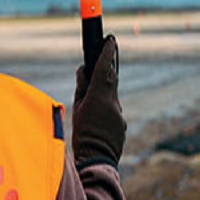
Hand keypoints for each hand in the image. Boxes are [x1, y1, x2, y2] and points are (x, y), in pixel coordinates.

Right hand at [72, 35, 125, 166]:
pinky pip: (113, 110)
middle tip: (106, 52)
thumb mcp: (77, 108)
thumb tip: (83, 70)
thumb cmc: (82, 134)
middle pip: (111, 79)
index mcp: (100, 96)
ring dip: (103, 92)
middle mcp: (113, 102)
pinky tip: (96, 118)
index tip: (110, 39)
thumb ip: (82, 88)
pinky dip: (105, 109)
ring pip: (112, 96)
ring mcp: (119, 113)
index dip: (107, 52)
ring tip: (92, 96)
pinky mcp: (122, 124)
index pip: (104, 69)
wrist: (96, 160)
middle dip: (108, 66)